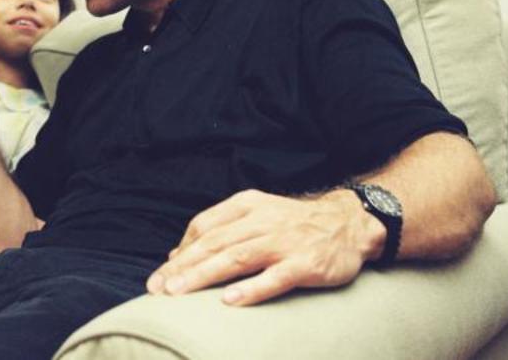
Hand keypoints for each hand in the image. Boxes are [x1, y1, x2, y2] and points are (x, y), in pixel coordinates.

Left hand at [146, 189, 383, 305]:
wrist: (349, 222)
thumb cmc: (294, 223)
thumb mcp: (256, 214)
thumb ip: (219, 230)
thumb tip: (178, 254)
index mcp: (247, 206)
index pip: (204, 227)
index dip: (180, 251)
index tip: (161, 274)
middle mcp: (262, 221)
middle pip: (214, 244)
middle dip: (182, 267)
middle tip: (158, 288)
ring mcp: (284, 242)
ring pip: (236, 258)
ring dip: (204, 276)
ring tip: (180, 293)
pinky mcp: (305, 264)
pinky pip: (274, 277)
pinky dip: (251, 289)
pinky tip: (229, 301)